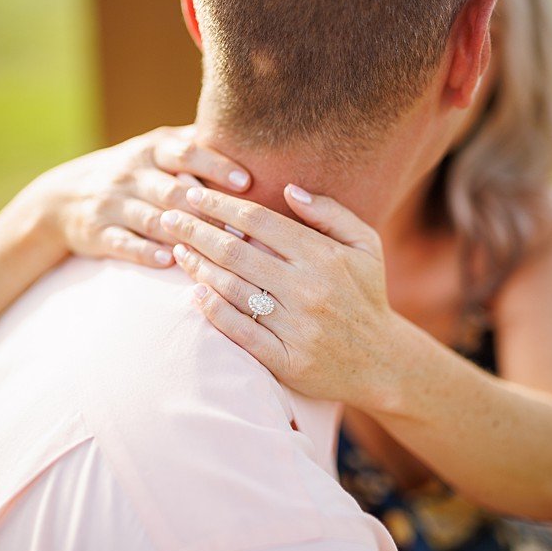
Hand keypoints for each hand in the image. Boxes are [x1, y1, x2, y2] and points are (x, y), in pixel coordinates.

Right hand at [21, 127, 254, 270]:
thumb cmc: (129, 173)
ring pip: (152, 219)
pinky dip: (145, 251)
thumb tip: (243, 132)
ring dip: (182, 233)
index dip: (216, 166)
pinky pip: (123, 243)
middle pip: (174, 191)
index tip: (246, 181)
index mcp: (151, 150)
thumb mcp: (154, 149)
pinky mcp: (97, 232)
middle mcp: (131, 174)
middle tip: (241, 225)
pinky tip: (168, 260)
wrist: (62, 197)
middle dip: (207, 209)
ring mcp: (112, 204)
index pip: (187, 154)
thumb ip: (192, 143)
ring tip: (214, 247)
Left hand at [160, 183, 402, 407]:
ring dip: (198, 267)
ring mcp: (296, 326)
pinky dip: (214, 311)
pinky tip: (194, 292)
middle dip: (197, 231)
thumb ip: (330, 213)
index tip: (194, 194)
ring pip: (233, 289)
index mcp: (324, 256)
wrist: (382, 362)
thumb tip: (289, 188)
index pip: (259, 221)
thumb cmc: (366, 296)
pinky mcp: (286, 359)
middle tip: (169, 218)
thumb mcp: (365, 246)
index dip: (221, 205)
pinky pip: (240, 331)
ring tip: (176, 250)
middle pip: (237, 251)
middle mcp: (308, 288)